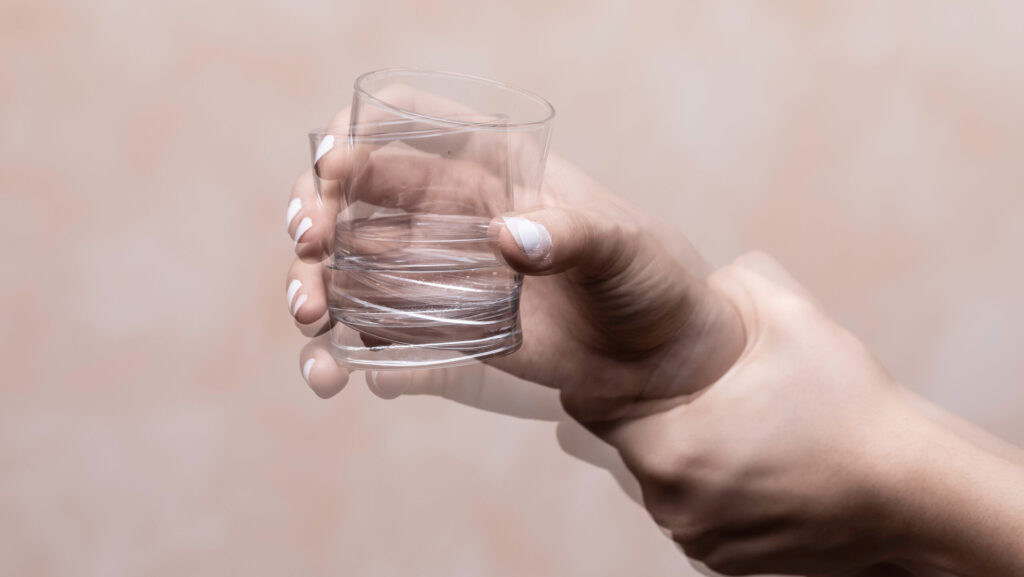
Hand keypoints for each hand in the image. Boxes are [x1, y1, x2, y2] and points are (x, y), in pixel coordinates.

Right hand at [286, 107, 746, 422]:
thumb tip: (507, 236)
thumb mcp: (624, 251)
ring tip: (311, 317)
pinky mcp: (441, 326)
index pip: (409, 124)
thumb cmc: (652, 284)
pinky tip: (333, 374)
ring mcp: (441, 270)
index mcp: (494, 167)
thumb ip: (572, 237)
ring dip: (313, 282)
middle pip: (356, 193)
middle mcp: (454, 211)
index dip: (356, 132)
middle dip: (315, 211)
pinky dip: (341, 350)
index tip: (331, 166)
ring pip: (350, 263)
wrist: (660, 362)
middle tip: (309, 243)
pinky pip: (375, 328)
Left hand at [603, 252, 1023, 575]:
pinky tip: (752, 462)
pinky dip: (712, 488)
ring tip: (735, 425)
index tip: (637, 361)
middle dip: (657, 413)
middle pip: (632, 443)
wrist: (910, 492)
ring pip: (663, 480)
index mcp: (672, 448)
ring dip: (686, 453)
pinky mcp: (725, 561)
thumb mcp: (790, 318)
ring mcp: (699, 538)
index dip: (609, 377)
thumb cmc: (849, 409)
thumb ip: (730, 283)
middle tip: (702, 388)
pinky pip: (695, 512)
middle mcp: (673, 504)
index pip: (594, 407)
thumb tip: (697, 281)